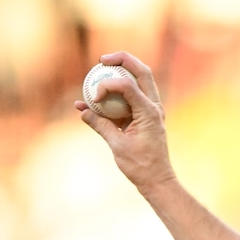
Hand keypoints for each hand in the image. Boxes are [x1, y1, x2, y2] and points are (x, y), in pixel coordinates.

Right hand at [74, 51, 175, 194]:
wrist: (157, 180)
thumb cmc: (141, 166)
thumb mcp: (117, 145)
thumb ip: (100, 125)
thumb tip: (81, 110)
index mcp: (149, 112)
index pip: (128, 85)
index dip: (107, 84)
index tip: (94, 97)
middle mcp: (154, 107)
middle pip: (142, 72)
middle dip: (122, 60)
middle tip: (102, 59)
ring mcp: (152, 111)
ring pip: (140, 81)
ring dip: (122, 72)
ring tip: (101, 69)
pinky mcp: (145, 117)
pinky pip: (131, 98)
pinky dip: (116, 95)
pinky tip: (95, 99)